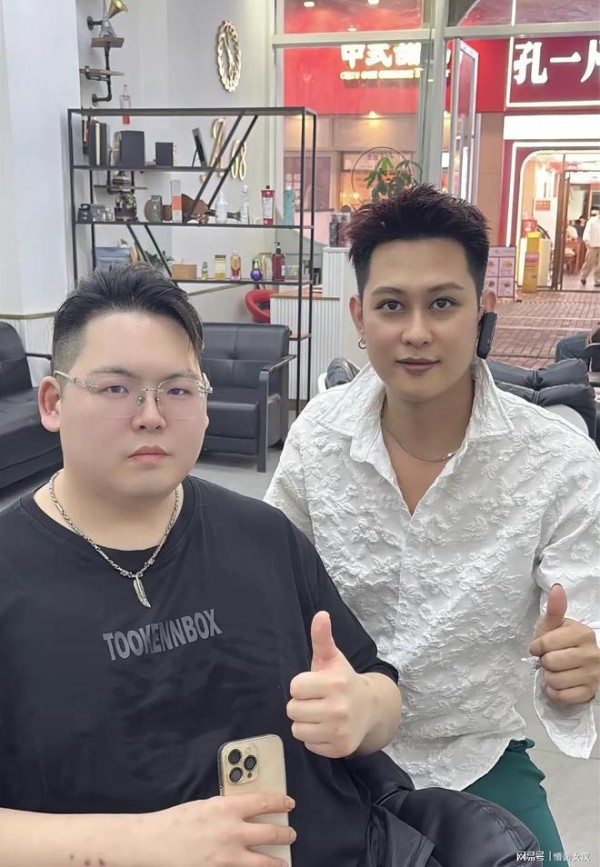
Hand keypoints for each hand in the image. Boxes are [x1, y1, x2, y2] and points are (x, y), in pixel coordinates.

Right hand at [144, 793, 295, 866]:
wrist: (156, 842)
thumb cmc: (178, 820)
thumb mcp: (207, 805)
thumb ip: (228, 809)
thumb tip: (247, 811)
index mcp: (228, 807)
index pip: (264, 802)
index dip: (281, 802)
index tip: (289, 803)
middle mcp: (233, 831)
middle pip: (271, 832)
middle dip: (285, 834)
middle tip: (290, 834)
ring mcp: (228, 856)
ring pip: (264, 861)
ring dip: (277, 861)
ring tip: (283, 861)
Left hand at [287, 611, 370, 758]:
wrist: (370, 708)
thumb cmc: (343, 680)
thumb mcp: (332, 658)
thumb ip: (322, 637)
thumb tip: (321, 614)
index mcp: (336, 683)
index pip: (294, 687)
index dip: (301, 685)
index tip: (314, 685)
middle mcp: (340, 708)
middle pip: (292, 710)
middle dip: (301, 704)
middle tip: (316, 700)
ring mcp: (341, 731)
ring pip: (298, 730)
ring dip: (305, 722)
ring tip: (320, 714)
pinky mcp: (340, 749)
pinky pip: (308, 745)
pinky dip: (314, 738)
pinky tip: (327, 728)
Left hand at [529, 583, 599, 704]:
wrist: (576, 665)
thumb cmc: (560, 643)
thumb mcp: (554, 625)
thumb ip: (554, 609)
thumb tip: (556, 587)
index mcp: (583, 634)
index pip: (545, 644)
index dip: (537, 647)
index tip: (541, 647)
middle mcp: (592, 654)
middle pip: (550, 663)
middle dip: (544, 663)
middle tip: (551, 660)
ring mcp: (594, 675)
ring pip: (554, 681)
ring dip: (549, 678)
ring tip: (556, 671)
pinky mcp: (590, 693)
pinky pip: (561, 696)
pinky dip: (555, 693)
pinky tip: (561, 684)